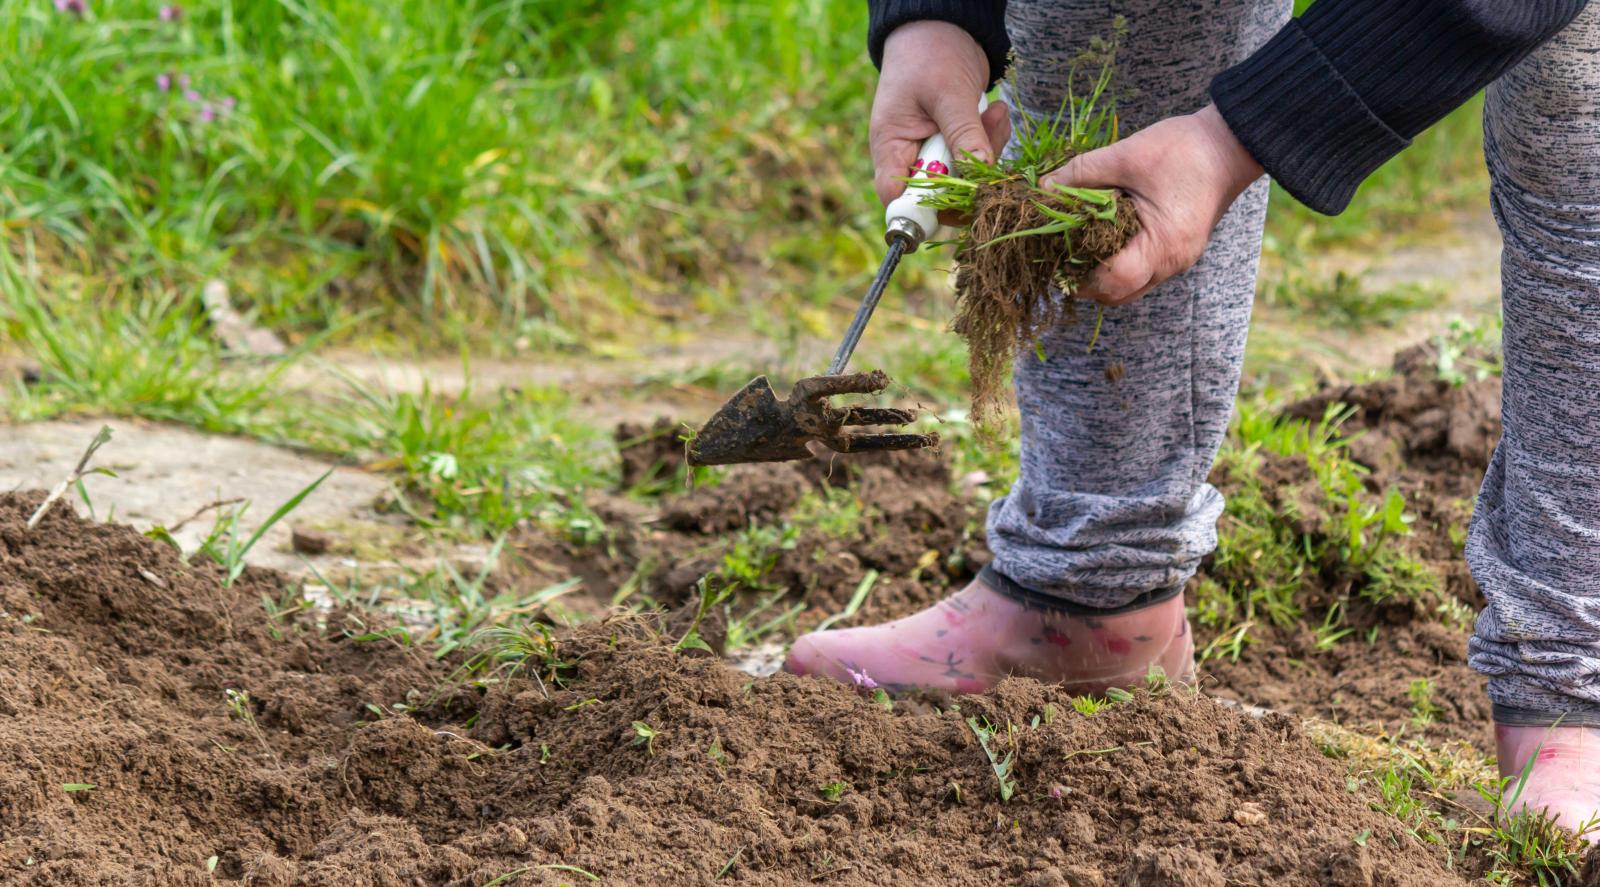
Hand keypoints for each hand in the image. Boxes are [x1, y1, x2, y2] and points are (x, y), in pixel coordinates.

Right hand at [871, 21, 1011, 208]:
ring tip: (995, 114)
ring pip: (964, 177)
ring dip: (987, 152)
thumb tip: (980, 172)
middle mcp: (910, 155)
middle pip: (938, 193)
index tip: (958, 200)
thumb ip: (963, 133)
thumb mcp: (947, 93)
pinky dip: (992, 140)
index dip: (922, 209)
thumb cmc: (930, 53)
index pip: (897, 197)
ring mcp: (935, 151)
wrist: (944, 26)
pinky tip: (996, 112)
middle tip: (989, 139)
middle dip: (969, 174)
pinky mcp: (956, 143)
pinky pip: (978, 159)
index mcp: (892, 146)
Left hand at [1040, 104, 1262, 305]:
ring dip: (1103, 273)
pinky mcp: (1178, 250)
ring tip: (1078, 246)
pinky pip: (1142, 271)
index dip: (1081, 276)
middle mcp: (1173, 262)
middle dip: (1087, 281)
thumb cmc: (1184, 148)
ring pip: (1131, 287)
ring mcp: (1178, 260)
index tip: (1055, 256)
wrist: (1231, 142)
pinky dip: (1119, 262)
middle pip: (1120, 294)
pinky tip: (1101, 238)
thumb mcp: (1126, 156)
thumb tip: (1043, 188)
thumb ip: (1082, 173)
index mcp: (1163, 244)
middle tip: (1059, 254)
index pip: (1114, 281)